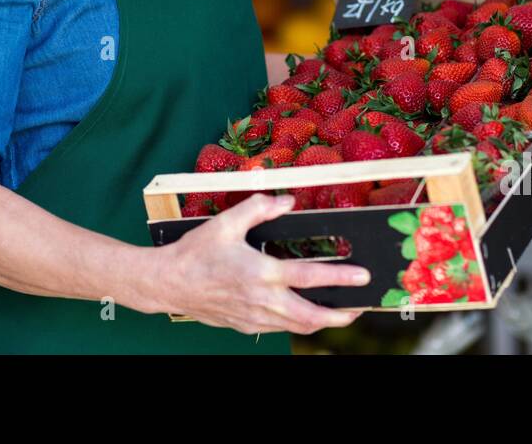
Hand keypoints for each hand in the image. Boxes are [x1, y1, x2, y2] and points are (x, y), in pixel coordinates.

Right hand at [153, 193, 369, 334]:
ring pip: (298, 328)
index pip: (309, 277)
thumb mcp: (226, 222)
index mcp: (260, 273)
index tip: (362, 275)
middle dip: (340, 314)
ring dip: (322, 322)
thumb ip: (259, 208)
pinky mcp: (246, 326)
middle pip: (311, 316)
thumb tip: (287, 201)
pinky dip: (298, 324)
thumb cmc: (195, 252)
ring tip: (340, 312)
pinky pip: (280, 330)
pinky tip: (305, 313)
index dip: (340, 277)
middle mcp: (261, 300)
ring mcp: (254, 318)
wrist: (168, 284)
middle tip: (360, 305)